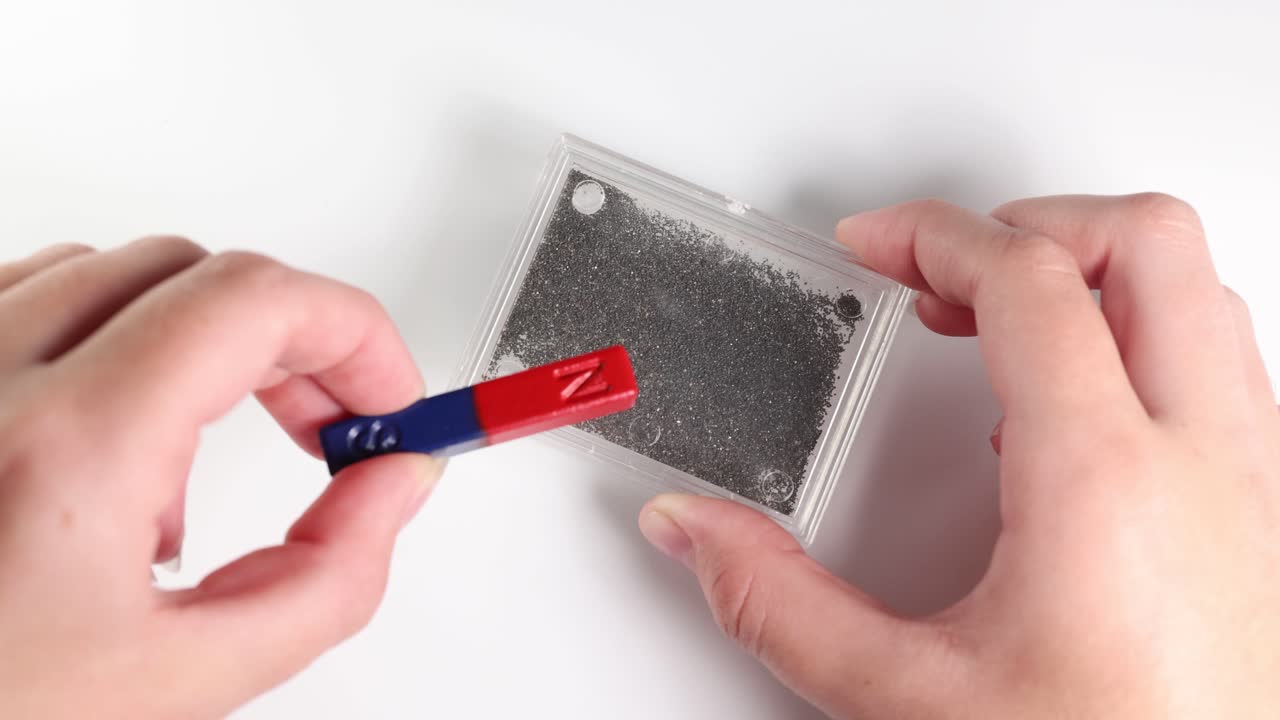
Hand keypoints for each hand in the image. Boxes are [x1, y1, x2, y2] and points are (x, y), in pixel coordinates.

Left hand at [0, 239, 440, 718]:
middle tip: (331, 423)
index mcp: (67, 448)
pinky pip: (31, 297)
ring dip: (200, 342)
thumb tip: (391, 489)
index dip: (357, 333)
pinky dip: (110, 344)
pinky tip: (112, 441)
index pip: (258, 301)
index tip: (387, 396)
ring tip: (199, 458)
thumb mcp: (182, 685)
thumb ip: (327, 579)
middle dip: (296, 341)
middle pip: (200, 273)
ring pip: (115, 274)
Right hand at [639, 194, 1279, 717]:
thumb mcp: (907, 700)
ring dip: (1092, 278)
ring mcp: (1255, 484)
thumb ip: (777, 604)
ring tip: (995, 324)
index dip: (932, 235)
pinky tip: (1062, 416)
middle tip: (942, 268)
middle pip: (1145, 243)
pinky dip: (1138, 343)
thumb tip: (694, 532)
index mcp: (1104, 480)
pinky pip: (1219, 369)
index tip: (873, 247)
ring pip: (1197, 296)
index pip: (1027, 279)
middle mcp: (1204, 461)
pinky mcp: (1268, 516)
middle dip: (1032, 224)